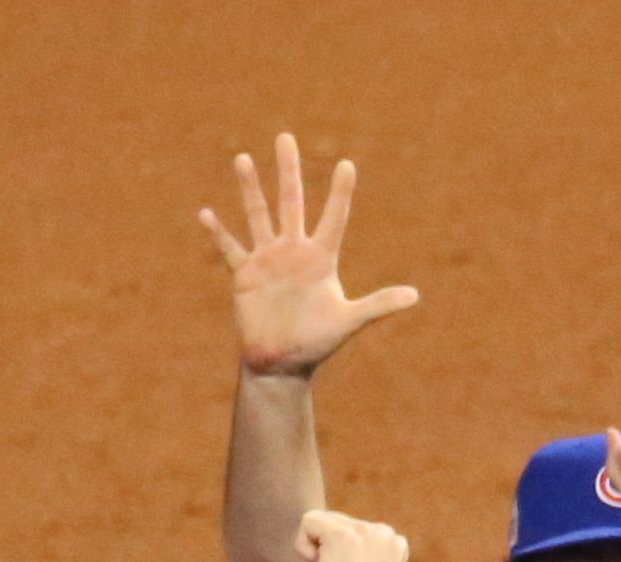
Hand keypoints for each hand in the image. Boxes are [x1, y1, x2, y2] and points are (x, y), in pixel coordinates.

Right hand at [203, 135, 418, 380]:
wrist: (282, 364)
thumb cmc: (317, 343)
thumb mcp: (349, 321)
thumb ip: (379, 306)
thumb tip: (416, 297)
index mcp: (320, 258)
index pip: (333, 217)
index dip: (340, 192)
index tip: (347, 165)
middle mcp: (294, 251)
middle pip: (291, 202)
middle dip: (288, 170)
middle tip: (285, 137)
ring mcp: (268, 260)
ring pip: (258, 215)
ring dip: (250, 188)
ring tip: (242, 158)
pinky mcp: (245, 275)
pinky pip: (230, 248)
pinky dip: (218, 233)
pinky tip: (205, 213)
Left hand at [298, 508, 408, 561]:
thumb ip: (365, 555)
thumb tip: (340, 543)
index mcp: (396, 543)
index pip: (355, 530)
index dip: (343, 556)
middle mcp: (385, 532)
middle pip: (337, 522)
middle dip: (330, 551)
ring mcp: (365, 531)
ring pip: (321, 521)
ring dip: (317, 550)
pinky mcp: (342, 535)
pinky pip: (307, 521)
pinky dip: (303, 546)